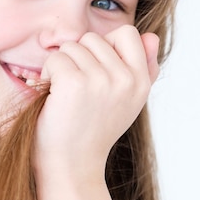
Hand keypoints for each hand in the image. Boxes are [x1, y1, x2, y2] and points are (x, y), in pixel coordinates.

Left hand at [33, 25, 158, 184]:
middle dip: (79, 58)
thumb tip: (151, 36)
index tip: (96, 72)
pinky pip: (56, 58)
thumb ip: (143, 68)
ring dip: (62, 66)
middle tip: (77, 89)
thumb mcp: (128, 101)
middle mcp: (127, 80)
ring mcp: (102, 81)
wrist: (72, 166)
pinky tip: (53, 96)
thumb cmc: (95, 132)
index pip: (128, 33)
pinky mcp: (75, 83)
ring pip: (73, 46)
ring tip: (65, 94)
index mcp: (141, 82)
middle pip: (94, 38)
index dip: (106, 46)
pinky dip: (48, 75)